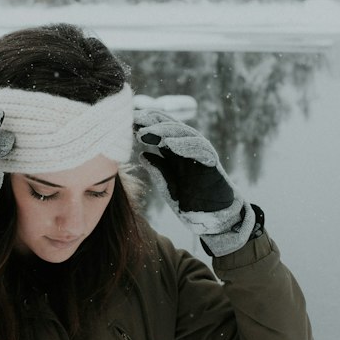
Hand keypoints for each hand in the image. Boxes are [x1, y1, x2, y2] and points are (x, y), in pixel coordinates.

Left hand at [133, 109, 255, 254]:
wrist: (214, 219)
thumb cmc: (191, 202)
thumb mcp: (168, 187)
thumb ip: (158, 170)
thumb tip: (142, 155)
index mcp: (175, 152)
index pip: (159, 131)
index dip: (144, 125)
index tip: (125, 123)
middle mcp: (188, 148)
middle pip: (170, 126)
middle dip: (151, 121)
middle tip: (134, 119)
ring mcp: (201, 153)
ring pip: (184, 133)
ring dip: (164, 131)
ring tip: (146, 133)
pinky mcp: (212, 163)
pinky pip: (200, 148)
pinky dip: (185, 144)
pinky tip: (170, 144)